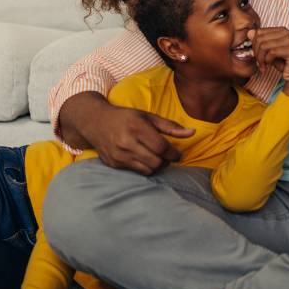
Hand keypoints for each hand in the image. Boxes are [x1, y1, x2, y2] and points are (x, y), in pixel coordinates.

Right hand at [62, 93, 193, 174]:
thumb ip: (170, 126)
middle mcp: (126, 142)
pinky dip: (145, 167)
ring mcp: (119, 155)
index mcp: (136, 127)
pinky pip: (137, 172)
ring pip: (148, 170)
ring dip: (157, 166)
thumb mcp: (148, 116)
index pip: (161, 147)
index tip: (178, 153)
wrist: (95, 123)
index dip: (174, 153)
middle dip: (166, 161)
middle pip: (156, 161)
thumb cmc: (126, 118)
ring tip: (157, 157)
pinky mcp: (114, 164)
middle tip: (168, 155)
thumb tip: (192, 133)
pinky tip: (144, 159)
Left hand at [248, 27, 288, 101]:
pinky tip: (268, 66)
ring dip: (261, 59)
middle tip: (260, 62)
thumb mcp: (268, 51)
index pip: (258, 32)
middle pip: (260, 39)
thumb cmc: (282, 61)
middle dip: (256, 53)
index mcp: (280, 30)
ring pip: (264, 46)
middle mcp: (286, 32)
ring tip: (263, 65)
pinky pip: (272, 53)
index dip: (254, 45)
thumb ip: (259, 41)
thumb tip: (249, 32)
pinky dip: (267, 61)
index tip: (257, 55)